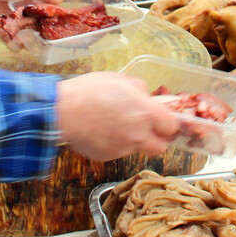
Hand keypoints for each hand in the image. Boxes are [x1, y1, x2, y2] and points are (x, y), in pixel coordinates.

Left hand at [0, 0, 63, 47]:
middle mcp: (25, 15)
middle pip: (39, 28)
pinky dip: (16, 45)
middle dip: (44, 33)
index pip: (47, 14)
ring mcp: (14, 25)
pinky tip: (18, 42)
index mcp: (32, 3)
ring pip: (28, 38)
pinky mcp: (2, 32)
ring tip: (31, 38)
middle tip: (49, 36)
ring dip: (31, 40)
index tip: (61, 24)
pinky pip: (12, 43)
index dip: (53, 19)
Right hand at [56, 72, 180, 158]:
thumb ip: (139, 89)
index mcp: (146, 113)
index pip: (172, 127)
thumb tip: (144, 96)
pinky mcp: (108, 157)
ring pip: (138, 149)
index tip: (161, 120)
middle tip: (147, 128)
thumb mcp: (120, 79)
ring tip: (116, 125)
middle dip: (157, 139)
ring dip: (134, 140)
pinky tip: (103, 131)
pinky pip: (119, 152)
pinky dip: (115, 144)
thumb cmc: (90, 91)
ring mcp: (124, 148)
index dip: (168, 123)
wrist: (63, 112)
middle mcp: (139, 134)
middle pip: (161, 147)